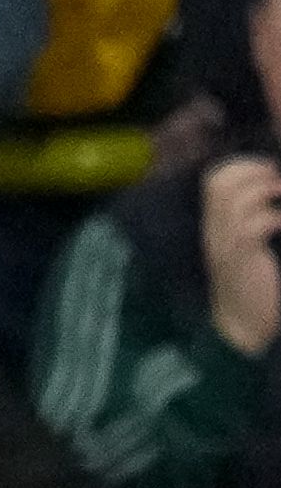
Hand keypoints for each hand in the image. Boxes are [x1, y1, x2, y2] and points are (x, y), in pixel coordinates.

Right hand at [203, 154, 280, 356]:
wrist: (243, 321)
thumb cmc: (254, 279)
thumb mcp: (246, 245)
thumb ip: (251, 218)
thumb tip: (274, 187)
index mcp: (214, 224)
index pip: (214, 180)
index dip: (244, 166)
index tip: (271, 172)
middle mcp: (214, 230)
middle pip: (222, 183)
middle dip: (257, 172)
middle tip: (279, 183)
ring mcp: (224, 242)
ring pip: (238, 199)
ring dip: (269, 190)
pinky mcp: (241, 256)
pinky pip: (258, 223)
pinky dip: (276, 218)